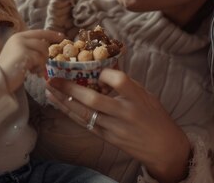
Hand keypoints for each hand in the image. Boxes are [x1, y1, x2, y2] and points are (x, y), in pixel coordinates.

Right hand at [0, 29, 62, 91]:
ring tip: (34, 70)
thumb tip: (46, 46)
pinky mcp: (24, 53)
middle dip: (45, 55)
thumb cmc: (9, 70)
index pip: (39, 32)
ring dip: (42, 62)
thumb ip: (30, 48)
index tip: (61, 37)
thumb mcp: (19, 55)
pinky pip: (40, 59)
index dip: (51, 34)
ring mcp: (21, 44)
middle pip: (43, 42)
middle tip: (39, 66)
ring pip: (43, 50)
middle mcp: (19, 38)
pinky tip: (32, 72)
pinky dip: (38, 67)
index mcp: (17, 36)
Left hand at [46, 68, 190, 182]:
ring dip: (64, 100)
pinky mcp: (107, 137)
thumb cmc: (155, 117)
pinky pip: (84, 123)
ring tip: (49, 89)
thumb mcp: (146, 95)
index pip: (120, 81)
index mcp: (138, 99)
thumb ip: (126, 83)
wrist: (163, 148)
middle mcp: (125, 113)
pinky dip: (70, 112)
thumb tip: (104, 65)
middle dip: (71, 88)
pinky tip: (59, 103)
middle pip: (94, 100)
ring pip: (84, 113)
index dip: (105, 73)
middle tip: (54, 77)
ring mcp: (114, 128)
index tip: (96, 68)